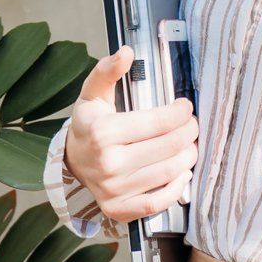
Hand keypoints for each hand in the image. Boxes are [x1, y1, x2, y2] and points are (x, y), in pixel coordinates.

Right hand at [64, 46, 198, 224]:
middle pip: (169, 147)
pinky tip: (182, 172)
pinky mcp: (120, 209)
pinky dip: (178, 187)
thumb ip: (107, 71)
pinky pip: (159, 202)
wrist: (69, 164)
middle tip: (192, 125)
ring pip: (169, 172)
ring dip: (188, 156)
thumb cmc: (88, 127)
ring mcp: (114, 189)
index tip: (185, 107)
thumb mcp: (92, 95)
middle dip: (189, 132)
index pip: (159, 122)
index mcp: (103, 132)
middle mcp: (108, 163)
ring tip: (188, 145)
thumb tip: (126, 52)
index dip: (181, 113)